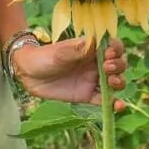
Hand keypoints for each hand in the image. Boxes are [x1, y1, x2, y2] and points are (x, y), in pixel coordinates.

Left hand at [11, 35, 126, 107]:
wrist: (29, 74)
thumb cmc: (44, 57)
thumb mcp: (58, 53)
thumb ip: (75, 50)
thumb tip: (92, 42)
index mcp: (91, 49)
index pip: (113, 46)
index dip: (116, 49)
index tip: (110, 53)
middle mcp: (96, 64)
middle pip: (118, 64)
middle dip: (119, 66)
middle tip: (107, 68)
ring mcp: (93, 80)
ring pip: (114, 82)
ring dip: (119, 82)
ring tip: (113, 83)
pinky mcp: (87, 95)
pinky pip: (104, 100)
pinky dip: (113, 104)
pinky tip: (118, 106)